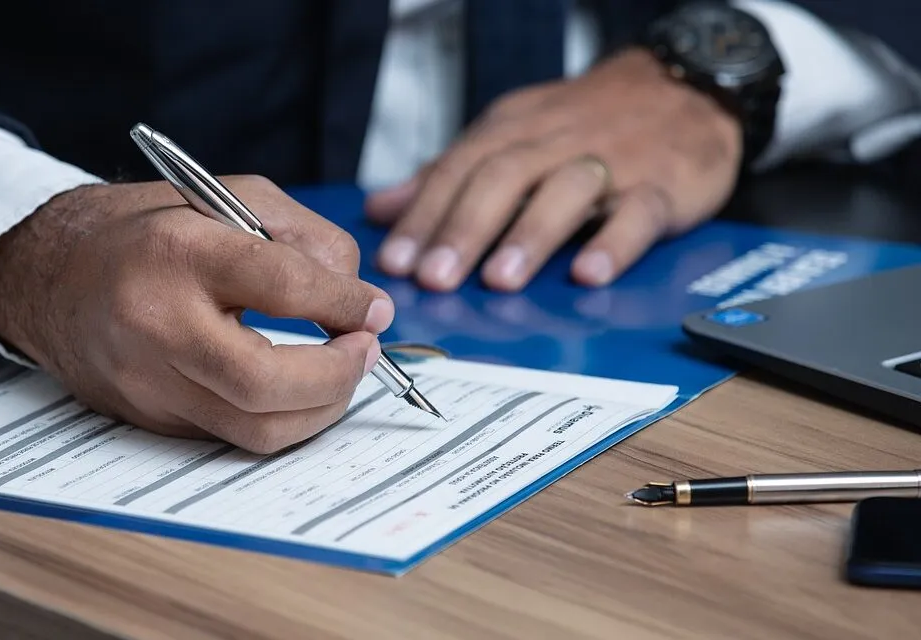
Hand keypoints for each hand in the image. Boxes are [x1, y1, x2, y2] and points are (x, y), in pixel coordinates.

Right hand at [0, 177, 394, 453]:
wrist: (46, 275)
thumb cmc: (143, 231)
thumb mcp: (223, 197)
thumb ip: (300, 237)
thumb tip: (357, 298)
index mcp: (177, 253)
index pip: (282, 286)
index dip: (344, 303)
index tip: (373, 308)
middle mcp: (155, 324)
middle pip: (265, 383)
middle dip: (337, 376)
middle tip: (364, 350)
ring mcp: (147, 383)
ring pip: (255, 430)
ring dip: (319, 409)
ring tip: (339, 372)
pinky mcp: (148, 419)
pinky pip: (233, 436)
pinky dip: (279, 418)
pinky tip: (295, 390)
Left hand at [366, 48, 742, 291]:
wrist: (685, 87)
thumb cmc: (585, 122)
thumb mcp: (511, 135)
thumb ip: (449, 175)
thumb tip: (382, 209)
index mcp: (512, 131)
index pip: (458, 170)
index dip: (424, 216)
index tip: (395, 262)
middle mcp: (555, 142)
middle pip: (502, 179)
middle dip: (464, 229)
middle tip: (435, 278)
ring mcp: (610, 163)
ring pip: (564, 192)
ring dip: (529, 236)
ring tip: (498, 280)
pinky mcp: (662, 186)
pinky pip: (638, 213)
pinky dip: (614, 243)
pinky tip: (588, 274)